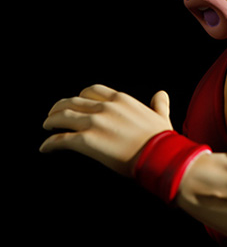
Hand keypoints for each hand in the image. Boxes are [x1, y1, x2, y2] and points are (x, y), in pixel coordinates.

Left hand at [40, 84, 172, 176]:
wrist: (159, 156)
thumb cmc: (161, 139)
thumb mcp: (161, 116)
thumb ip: (159, 104)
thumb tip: (161, 94)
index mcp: (121, 100)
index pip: (92, 91)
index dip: (80, 96)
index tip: (76, 102)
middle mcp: (105, 108)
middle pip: (73, 101)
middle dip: (60, 107)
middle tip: (54, 114)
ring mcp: (94, 123)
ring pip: (62, 117)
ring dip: (51, 120)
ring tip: (47, 126)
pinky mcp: (86, 141)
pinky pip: (61, 139)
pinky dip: (50, 143)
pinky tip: (46, 148)